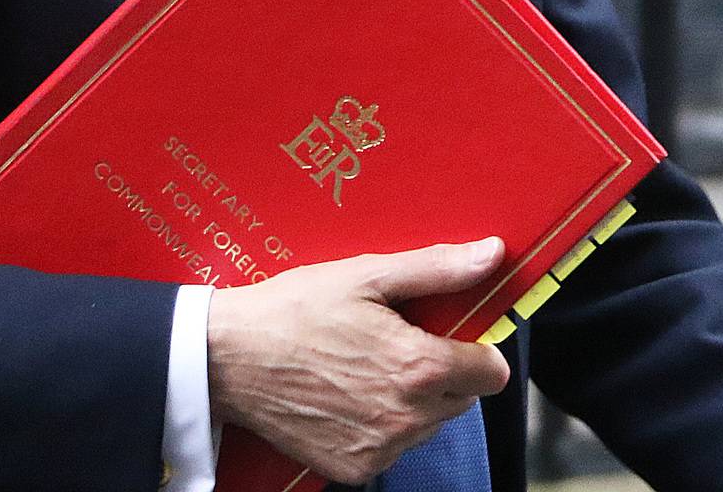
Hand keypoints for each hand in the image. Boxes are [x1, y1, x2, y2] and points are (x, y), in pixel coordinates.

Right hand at [205, 236, 511, 484]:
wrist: (230, 358)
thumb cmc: (296, 308)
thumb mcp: (367, 274)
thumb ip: (437, 268)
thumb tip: (492, 254)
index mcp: (418, 368)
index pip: (492, 371)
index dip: (474, 345)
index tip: (446, 329)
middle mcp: (407, 419)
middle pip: (462, 398)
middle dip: (442, 369)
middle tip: (396, 338)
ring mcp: (380, 450)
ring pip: (428, 424)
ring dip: (413, 398)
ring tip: (366, 362)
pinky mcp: (354, 469)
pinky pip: (392, 447)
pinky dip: (381, 423)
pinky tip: (347, 392)